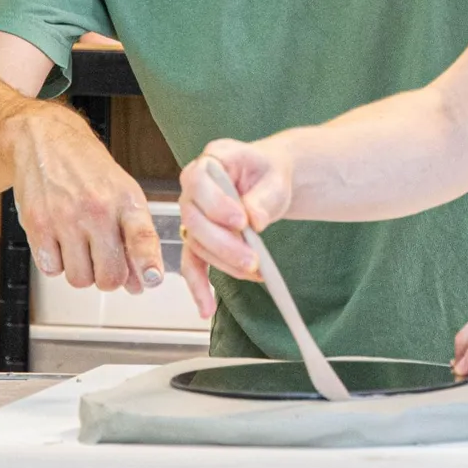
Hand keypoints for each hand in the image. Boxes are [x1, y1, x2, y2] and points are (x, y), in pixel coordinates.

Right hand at [5, 104, 163, 293]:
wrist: (45, 141)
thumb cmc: (88, 169)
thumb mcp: (122, 192)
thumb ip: (135, 238)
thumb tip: (141, 283)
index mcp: (125, 200)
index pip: (141, 236)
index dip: (147, 262)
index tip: (151, 279)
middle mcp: (97, 209)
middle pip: (109, 276)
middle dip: (109, 277)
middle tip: (104, 262)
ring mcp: (65, 218)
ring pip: (80, 280)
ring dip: (81, 271)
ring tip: (80, 245)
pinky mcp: (37, 225)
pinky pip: (51, 270)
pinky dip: (56, 263)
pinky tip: (60, 240)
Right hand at [177, 138, 294, 317]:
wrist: (269, 181)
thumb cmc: (268, 174)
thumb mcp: (275, 178)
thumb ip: (263, 197)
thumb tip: (255, 220)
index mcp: (211, 160)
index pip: (199, 180)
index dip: (216, 203)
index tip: (242, 221)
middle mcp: (193, 188)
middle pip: (194, 218)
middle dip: (224, 243)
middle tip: (252, 258)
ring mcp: (193, 214)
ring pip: (197, 243)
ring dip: (224, 262)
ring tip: (254, 271)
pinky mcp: (199, 238)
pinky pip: (192, 263)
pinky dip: (198, 286)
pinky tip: (206, 307)